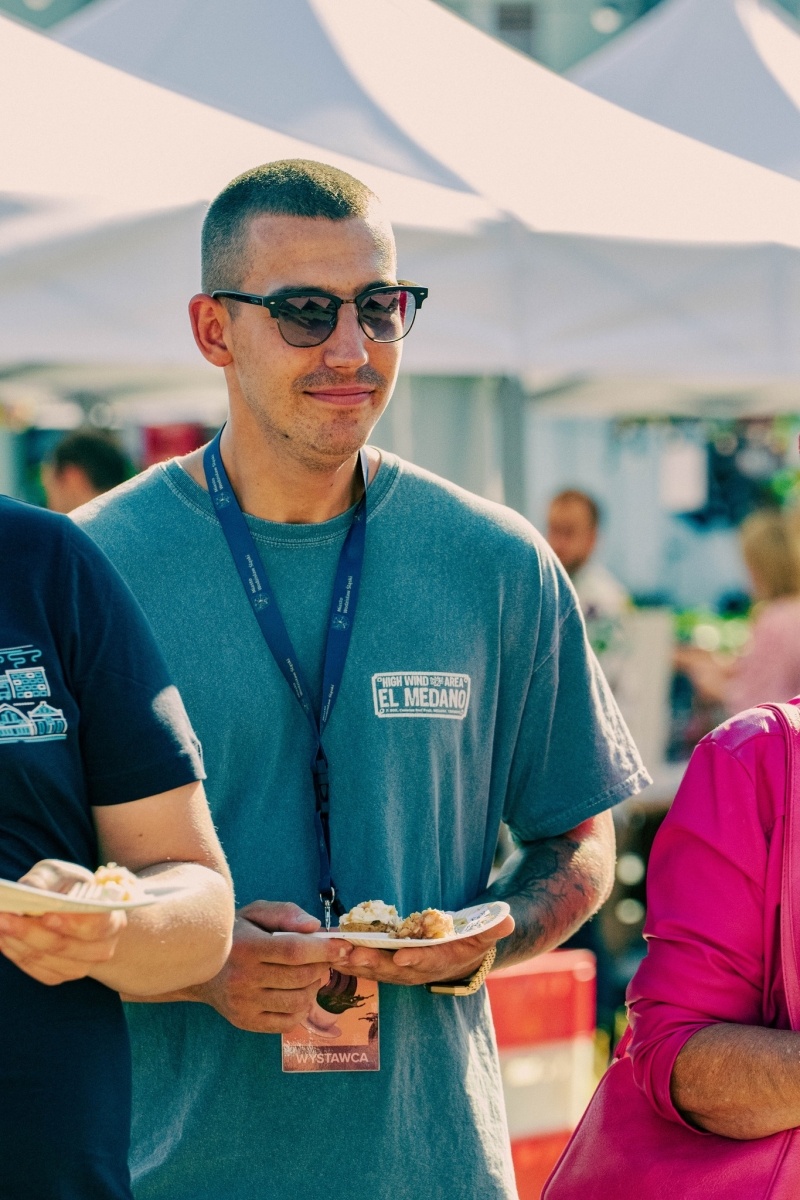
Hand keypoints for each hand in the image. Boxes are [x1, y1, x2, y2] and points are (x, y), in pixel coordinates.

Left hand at [0, 860, 126, 985]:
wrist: (75, 908)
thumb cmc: (68, 886)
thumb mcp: (60, 874)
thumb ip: (46, 879)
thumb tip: (30, 890)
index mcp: (112, 919)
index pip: (96, 925)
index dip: (71, 923)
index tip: (46, 915)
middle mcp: (103, 948)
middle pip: (65, 946)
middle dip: (31, 932)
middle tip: (4, 917)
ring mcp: (82, 966)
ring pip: (47, 960)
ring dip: (18, 943)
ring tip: (0, 924)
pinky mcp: (61, 975)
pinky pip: (37, 970)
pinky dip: (17, 954)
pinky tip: (4, 938)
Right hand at [185, 900, 352, 1032]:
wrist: (200, 967)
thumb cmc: (235, 935)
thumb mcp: (255, 913)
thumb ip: (285, 914)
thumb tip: (315, 927)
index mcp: (247, 948)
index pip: (294, 951)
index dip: (324, 950)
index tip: (344, 946)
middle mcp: (243, 979)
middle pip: (300, 977)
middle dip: (321, 966)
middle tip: (321, 958)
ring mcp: (244, 1005)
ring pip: (298, 1001)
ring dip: (312, 987)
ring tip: (307, 975)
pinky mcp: (246, 1022)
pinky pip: (287, 1022)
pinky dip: (300, 1008)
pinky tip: (295, 992)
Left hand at [346, 915, 514, 986]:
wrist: (456, 962)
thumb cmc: (469, 945)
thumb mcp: (484, 936)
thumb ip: (494, 929)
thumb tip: (509, 921)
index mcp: (437, 963)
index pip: (426, 963)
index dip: (414, 960)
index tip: (401, 956)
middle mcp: (414, 972)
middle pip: (391, 969)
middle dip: (372, 961)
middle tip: (353, 953)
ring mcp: (397, 971)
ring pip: (373, 969)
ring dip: (353, 962)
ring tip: (334, 952)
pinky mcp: (383, 965)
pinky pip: (363, 965)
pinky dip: (347, 960)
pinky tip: (330, 952)